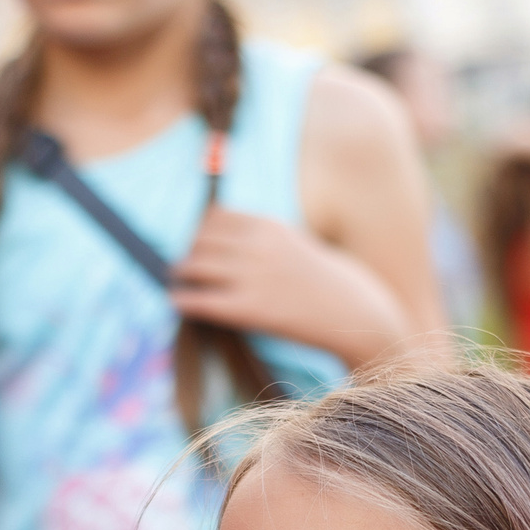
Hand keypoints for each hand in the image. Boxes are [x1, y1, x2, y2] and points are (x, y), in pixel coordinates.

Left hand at [170, 208, 410, 371]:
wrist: (352, 312)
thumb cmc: (323, 280)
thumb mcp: (293, 242)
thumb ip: (259, 237)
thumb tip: (217, 237)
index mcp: (267, 225)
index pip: (213, 217)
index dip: (200, 230)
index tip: (197, 242)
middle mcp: (256, 246)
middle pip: (199, 240)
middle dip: (189, 252)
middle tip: (182, 264)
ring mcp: (251, 278)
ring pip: (193, 266)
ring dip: (181, 273)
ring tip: (179, 280)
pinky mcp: (249, 310)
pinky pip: (200, 301)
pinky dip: (183, 300)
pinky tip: (177, 301)